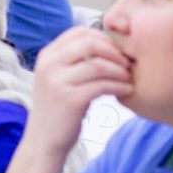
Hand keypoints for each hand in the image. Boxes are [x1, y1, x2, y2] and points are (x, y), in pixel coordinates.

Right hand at [29, 26, 133, 157]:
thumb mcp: (57, 78)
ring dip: (120, 70)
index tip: (116, 52)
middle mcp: (49, 65)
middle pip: (90, 43)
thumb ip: (74, 61)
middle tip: (127, 64)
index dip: (103, 38)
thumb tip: (107, 46)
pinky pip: (103, 85)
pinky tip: (127, 90)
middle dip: (114, 52)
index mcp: (47, 55)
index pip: (79, 31)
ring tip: (128, 79)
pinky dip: (120, 86)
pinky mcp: (70, 99)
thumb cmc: (57, 108)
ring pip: (99, 64)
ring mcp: (57, 82)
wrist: (43, 140)